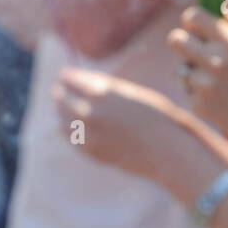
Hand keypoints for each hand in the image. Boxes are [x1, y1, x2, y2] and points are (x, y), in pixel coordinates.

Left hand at [53, 67, 189, 181]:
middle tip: (59, 91)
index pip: (69, 79)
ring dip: (62, 114)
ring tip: (62, 110)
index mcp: (101, 92)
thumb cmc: (158, 116)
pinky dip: (70, 132)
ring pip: (62, 121)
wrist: (167, 150)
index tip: (64, 76)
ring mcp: (89, 134)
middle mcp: (90, 112)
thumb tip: (87, 86)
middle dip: (61, 94)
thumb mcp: (133, 93)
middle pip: (60, 99)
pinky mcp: (91, 152)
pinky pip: (71, 139)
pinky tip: (73, 129)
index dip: (67, 76)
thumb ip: (108, 88)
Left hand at [168, 6, 227, 152]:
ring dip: (191, 71)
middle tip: (193, 51)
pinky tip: (218, 99)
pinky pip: (187, 89)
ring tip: (215, 81)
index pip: (193, 16)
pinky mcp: (198, 104)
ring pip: (181, 67)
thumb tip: (222, 6)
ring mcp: (206, 84)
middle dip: (182, 42)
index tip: (195, 27)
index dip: (191, 20)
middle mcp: (217, 61)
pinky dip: (197, 92)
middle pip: (175, 40)